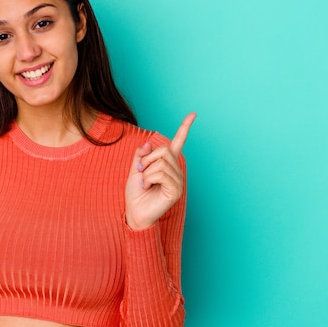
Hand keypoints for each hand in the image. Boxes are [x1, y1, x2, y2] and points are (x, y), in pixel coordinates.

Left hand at [125, 113, 195, 230]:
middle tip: (141, 172)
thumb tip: (150, 142)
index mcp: (166, 164)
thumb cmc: (135, 193)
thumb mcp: (135, 168)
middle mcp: (175, 170)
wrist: (134, 212)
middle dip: (147, 160)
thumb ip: (141, 155)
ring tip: (145, 184)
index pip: (178, 142)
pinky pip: (161, 174)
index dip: (185, 128)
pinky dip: (149, 179)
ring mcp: (177, 180)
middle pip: (164, 150)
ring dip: (146, 172)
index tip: (193, 114)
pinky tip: (148, 188)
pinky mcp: (176, 190)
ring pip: (161, 163)